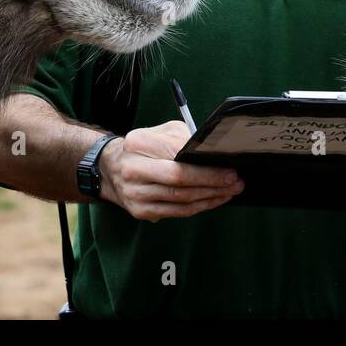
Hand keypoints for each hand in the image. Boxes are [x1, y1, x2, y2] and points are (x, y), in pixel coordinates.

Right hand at [98, 120, 242, 220]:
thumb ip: (184, 138)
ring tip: (231, 191)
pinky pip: (176, 212)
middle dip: (211, 182)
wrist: (111, 169)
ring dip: (210, 197)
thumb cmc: (145, 148)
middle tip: (235, 181)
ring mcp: (134, 194)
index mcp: (138, 143)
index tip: (228, 166)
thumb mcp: (161, 133)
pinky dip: (199, 207)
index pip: (177, 155)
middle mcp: (132, 169)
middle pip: (179, 180)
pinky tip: (214, 200)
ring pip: (180, 200)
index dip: (204, 164)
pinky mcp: (140, 212)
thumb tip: (214, 151)